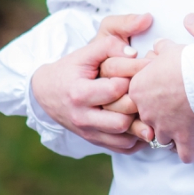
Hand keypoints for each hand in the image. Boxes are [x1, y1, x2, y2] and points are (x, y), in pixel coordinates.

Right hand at [29, 13, 152, 153]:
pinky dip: (136, 138)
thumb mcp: (85, 52)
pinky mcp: (94, 141)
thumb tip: (135, 54)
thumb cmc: (69, 69)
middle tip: (147, 93)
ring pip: (124, 138)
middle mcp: (83, 118)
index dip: (132, 79)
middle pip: (122, 121)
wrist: (46, 92)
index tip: (140, 72)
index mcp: (79, 94)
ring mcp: (89, 133)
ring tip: (147, 108)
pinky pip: (122, 148)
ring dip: (140, 125)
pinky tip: (142, 122)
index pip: (115, 90)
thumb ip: (109, 46)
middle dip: (137, 106)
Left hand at [98, 13, 193, 143]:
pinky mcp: (183, 136)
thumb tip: (157, 46)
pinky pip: (184, 153)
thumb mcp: (169, 48)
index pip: (136, 98)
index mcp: (137, 89)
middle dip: (159, 117)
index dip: (149, 97)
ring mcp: (163, 126)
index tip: (160, 95)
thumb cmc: (186, 59)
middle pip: (147, 119)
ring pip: (162, 137)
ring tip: (184, 131)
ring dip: (172, 135)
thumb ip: (160, 49)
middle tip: (173, 111)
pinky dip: (191, 154)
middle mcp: (146, 111)